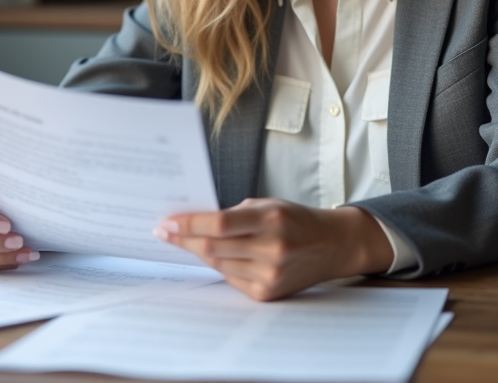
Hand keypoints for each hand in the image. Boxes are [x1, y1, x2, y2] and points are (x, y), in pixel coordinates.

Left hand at [154, 198, 394, 300]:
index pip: (218, 224)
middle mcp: (272, 249)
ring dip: (199, 252)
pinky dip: (221, 266)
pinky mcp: (268, 293)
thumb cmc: (295, 220)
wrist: (332, 246)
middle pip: (213, 247)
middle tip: (165, 232)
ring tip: (188, 240)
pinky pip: (230, 279)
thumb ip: (234, 213)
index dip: (188, 224)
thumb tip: (192, 222)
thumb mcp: (268, 204)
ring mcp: (270, 275)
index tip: (166, 222)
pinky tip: (219, 256)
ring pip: (218, 264)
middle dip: (183, 240)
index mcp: (271, 219)